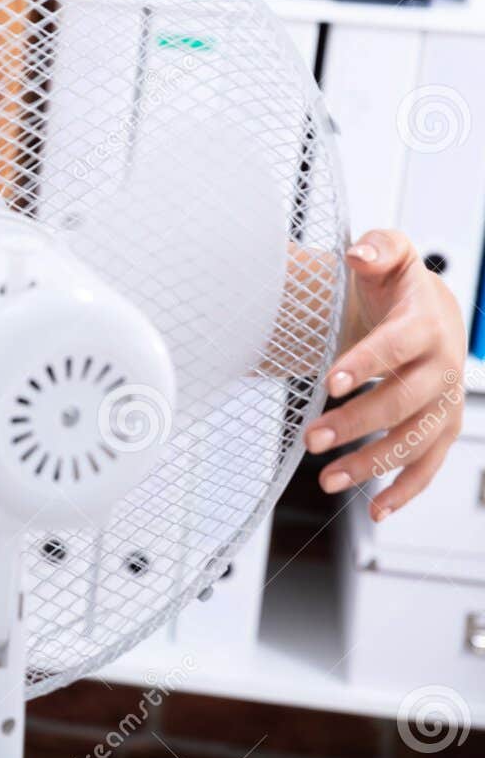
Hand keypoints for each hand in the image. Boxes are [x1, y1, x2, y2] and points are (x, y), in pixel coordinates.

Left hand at [305, 229, 466, 521]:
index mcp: (426, 326)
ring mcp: (444, 403)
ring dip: (372, 463)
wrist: (431, 310)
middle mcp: (442, 368)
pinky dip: (406, 490)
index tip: (331, 380)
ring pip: (414, 440)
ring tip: (327, 478)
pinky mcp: (440, 428)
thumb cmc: (401, 288)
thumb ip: (377, 248)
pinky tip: (376, 508)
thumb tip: (359, 253)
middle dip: (357, 423)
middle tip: (313, 438)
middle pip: (402, 401)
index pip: (394, 346)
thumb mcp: (391, 255)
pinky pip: (429, 466)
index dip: (364, 363)